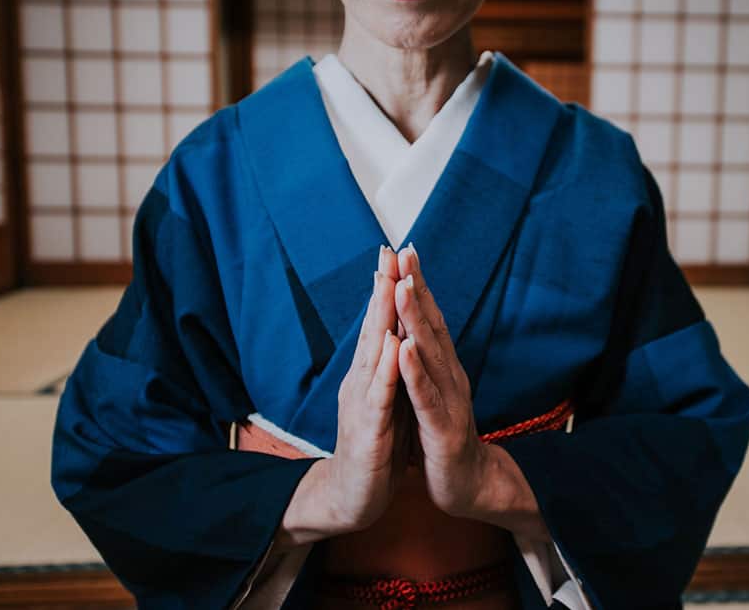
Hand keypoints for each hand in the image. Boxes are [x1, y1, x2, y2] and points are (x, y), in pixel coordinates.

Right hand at [325, 244, 411, 530]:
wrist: (351, 497)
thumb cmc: (372, 448)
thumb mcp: (384, 401)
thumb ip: (388, 369)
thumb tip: (397, 335)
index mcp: (370, 375)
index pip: (378, 325)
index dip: (387, 290)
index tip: (395, 253)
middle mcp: (361, 381)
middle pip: (371, 327)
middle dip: (382, 289)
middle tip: (388, 251)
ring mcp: (361, 403)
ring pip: (372, 352)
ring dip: (380, 317)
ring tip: (389, 282)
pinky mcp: (368, 428)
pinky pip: (379, 393)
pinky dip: (385, 367)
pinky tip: (391, 343)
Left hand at [393, 242, 488, 516]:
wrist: (471, 486)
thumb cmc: (445, 438)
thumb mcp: (432, 393)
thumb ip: (426, 362)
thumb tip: (414, 327)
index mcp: (443, 368)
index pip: (428, 319)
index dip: (416, 285)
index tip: (402, 251)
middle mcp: (449, 376)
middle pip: (432, 325)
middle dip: (417, 287)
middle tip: (405, 252)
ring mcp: (448, 401)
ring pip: (430, 354)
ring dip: (416, 319)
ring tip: (403, 287)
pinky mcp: (442, 429)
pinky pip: (425, 396)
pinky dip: (415, 371)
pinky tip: (404, 349)